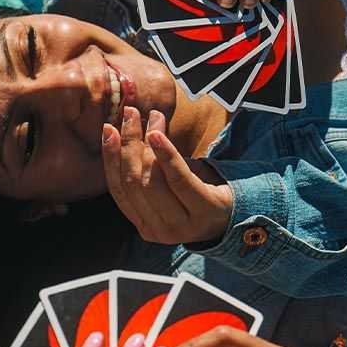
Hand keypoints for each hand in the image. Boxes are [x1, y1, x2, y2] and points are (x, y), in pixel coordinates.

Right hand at [103, 107, 232, 244]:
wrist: (238, 213)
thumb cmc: (197, 194)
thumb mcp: (166, 186)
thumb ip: (145, 169)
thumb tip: (124, 129)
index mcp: (144, 227)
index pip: (119, 191)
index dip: (111, 159)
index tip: (108, 129)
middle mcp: (158, 231)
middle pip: (133, 183)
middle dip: (128, 145)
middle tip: (130, 115)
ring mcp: (181, 226)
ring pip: (151, 181)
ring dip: (146, 144)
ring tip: (152, 117)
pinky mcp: (203, 212)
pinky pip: (178, 180)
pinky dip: (166, 155)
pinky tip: (156, 135)